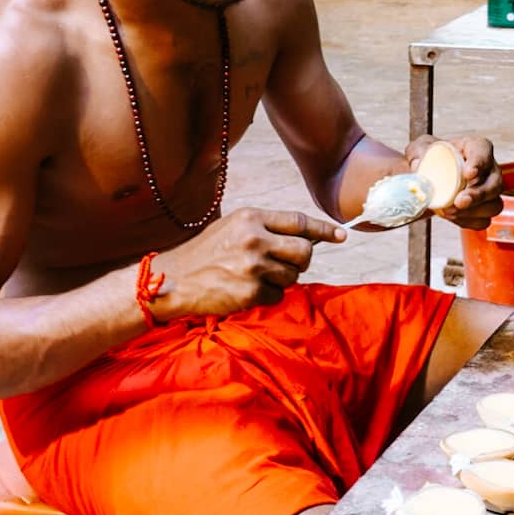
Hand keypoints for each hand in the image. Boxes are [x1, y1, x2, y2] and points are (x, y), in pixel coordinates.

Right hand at [152, 207, 345, 318]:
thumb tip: (305, 237)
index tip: (341, 235)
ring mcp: (253, 266)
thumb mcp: (232, 228)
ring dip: (280, 280)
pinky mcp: (250, 291)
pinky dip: (267, 296)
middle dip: (302, 261)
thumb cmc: (204, 254)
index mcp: (251, 217)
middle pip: (305, 252)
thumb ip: (266, 229)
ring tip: (253, 277)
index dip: (324, 230)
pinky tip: (245, 291)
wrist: (172, 280)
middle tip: (288, 265)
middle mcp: (254, 238)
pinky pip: (278, 296)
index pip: (299, 221)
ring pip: (292, 276)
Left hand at [407, 135, 503, 229]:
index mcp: (474, 148)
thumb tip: (419, 164)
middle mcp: (488, 169)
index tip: (468, 173)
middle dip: (478, 195)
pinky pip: (483, 220)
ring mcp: (489, 191)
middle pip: (495, 183)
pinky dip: (467, 221)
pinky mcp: (483, 210)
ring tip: (450, 211)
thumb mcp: (420, 149)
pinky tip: (453, 216)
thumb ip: (418, 152)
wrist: (430, 178)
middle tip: (459, 201)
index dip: (479, 163)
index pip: (483, 151)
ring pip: (494, 205)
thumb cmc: (430, 159)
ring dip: (473, 212)